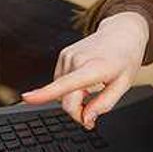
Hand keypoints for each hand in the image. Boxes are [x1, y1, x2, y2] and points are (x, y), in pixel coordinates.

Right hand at [21, 12, 148, 129]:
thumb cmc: (125, 58)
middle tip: (92, 116)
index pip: (67, 84)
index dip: (44, 94)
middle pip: (65, 99)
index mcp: (94, 67)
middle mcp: (77, 60)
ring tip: (93, 89)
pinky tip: (85, 81)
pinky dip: (70, 88)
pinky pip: (61, 83)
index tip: (27, 98)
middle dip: (77, 112)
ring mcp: (67, 56)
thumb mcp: (124, 84)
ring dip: (74, 98)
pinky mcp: (63, 56)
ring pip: (62, 93)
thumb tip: (86, 118)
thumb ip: (104, 104)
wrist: (122, 33)